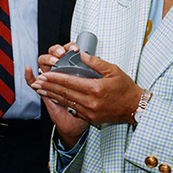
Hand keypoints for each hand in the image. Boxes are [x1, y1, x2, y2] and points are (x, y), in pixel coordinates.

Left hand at [26, 51, 142, 146]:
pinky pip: (72, 109)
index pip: (69, 82)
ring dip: (52, 94)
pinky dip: (62, 102)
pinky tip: (55, 98)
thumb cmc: (126, 88)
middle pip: (64, 92)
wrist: (135, 107)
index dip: (55, 77)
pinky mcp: (90, 118)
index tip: (45, 73)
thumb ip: (96, 62)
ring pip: (66, 101)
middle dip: (49, 86)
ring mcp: (89, 111)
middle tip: (37, 80)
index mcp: (95, 88)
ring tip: (41, 89)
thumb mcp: (114, 70)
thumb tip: (81, 55)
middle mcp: (90, 102)